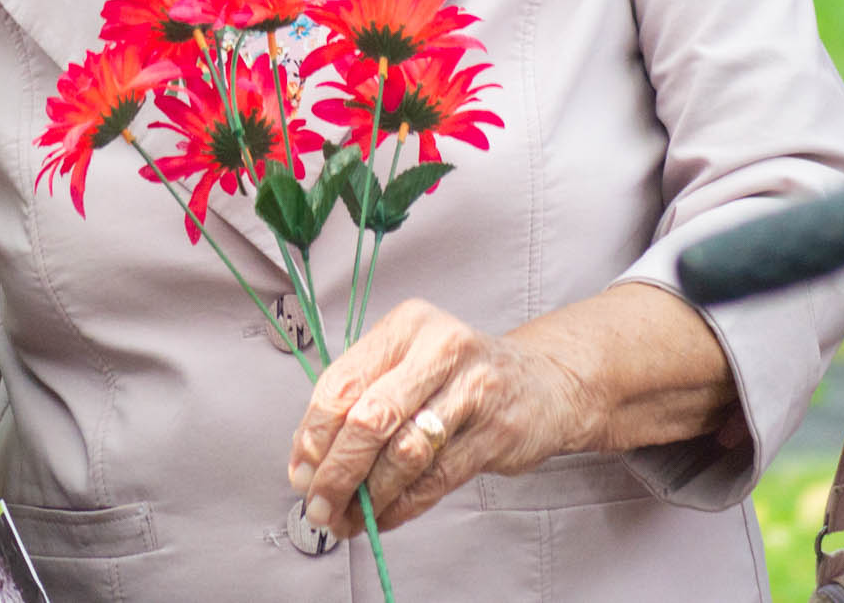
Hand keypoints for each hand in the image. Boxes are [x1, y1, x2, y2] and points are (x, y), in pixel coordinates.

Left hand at [287, 298, 595, 535]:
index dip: (313, 434)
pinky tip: (384, 515)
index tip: (299, 471)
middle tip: (317, 504)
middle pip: (370, 419)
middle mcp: (441, 349)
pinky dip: (403, 504)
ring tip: (348, 517)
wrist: (544, 382)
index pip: (342, 382)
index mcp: (406, 325)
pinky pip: (438, 478)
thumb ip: (359, 399)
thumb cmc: (457, 376)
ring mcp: (475, 390)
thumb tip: (307, 461)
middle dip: (336, 471)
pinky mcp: (499, 431)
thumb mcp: (408, 365)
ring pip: (405, 454)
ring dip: (369, 495)